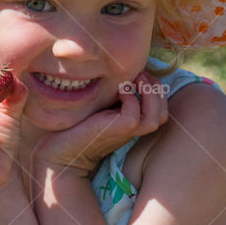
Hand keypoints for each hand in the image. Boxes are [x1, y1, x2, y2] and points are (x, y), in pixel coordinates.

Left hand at [32, 71, 168, 175]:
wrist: (62, 150)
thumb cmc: (78, 126)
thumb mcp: (102, 106)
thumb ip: (116, 96)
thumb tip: (125, 74)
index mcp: (133, 124)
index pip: (161, 109)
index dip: (157, 90)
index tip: (141, 75)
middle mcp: (133, 130)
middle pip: (164, 113)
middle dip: (157, 90)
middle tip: (141, 75)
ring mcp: (127, 132)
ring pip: (156, 116)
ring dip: (150, 93)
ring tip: (135, 79)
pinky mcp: (117, 131)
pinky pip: (134, 114)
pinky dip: (131, 98)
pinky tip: (119, 90)